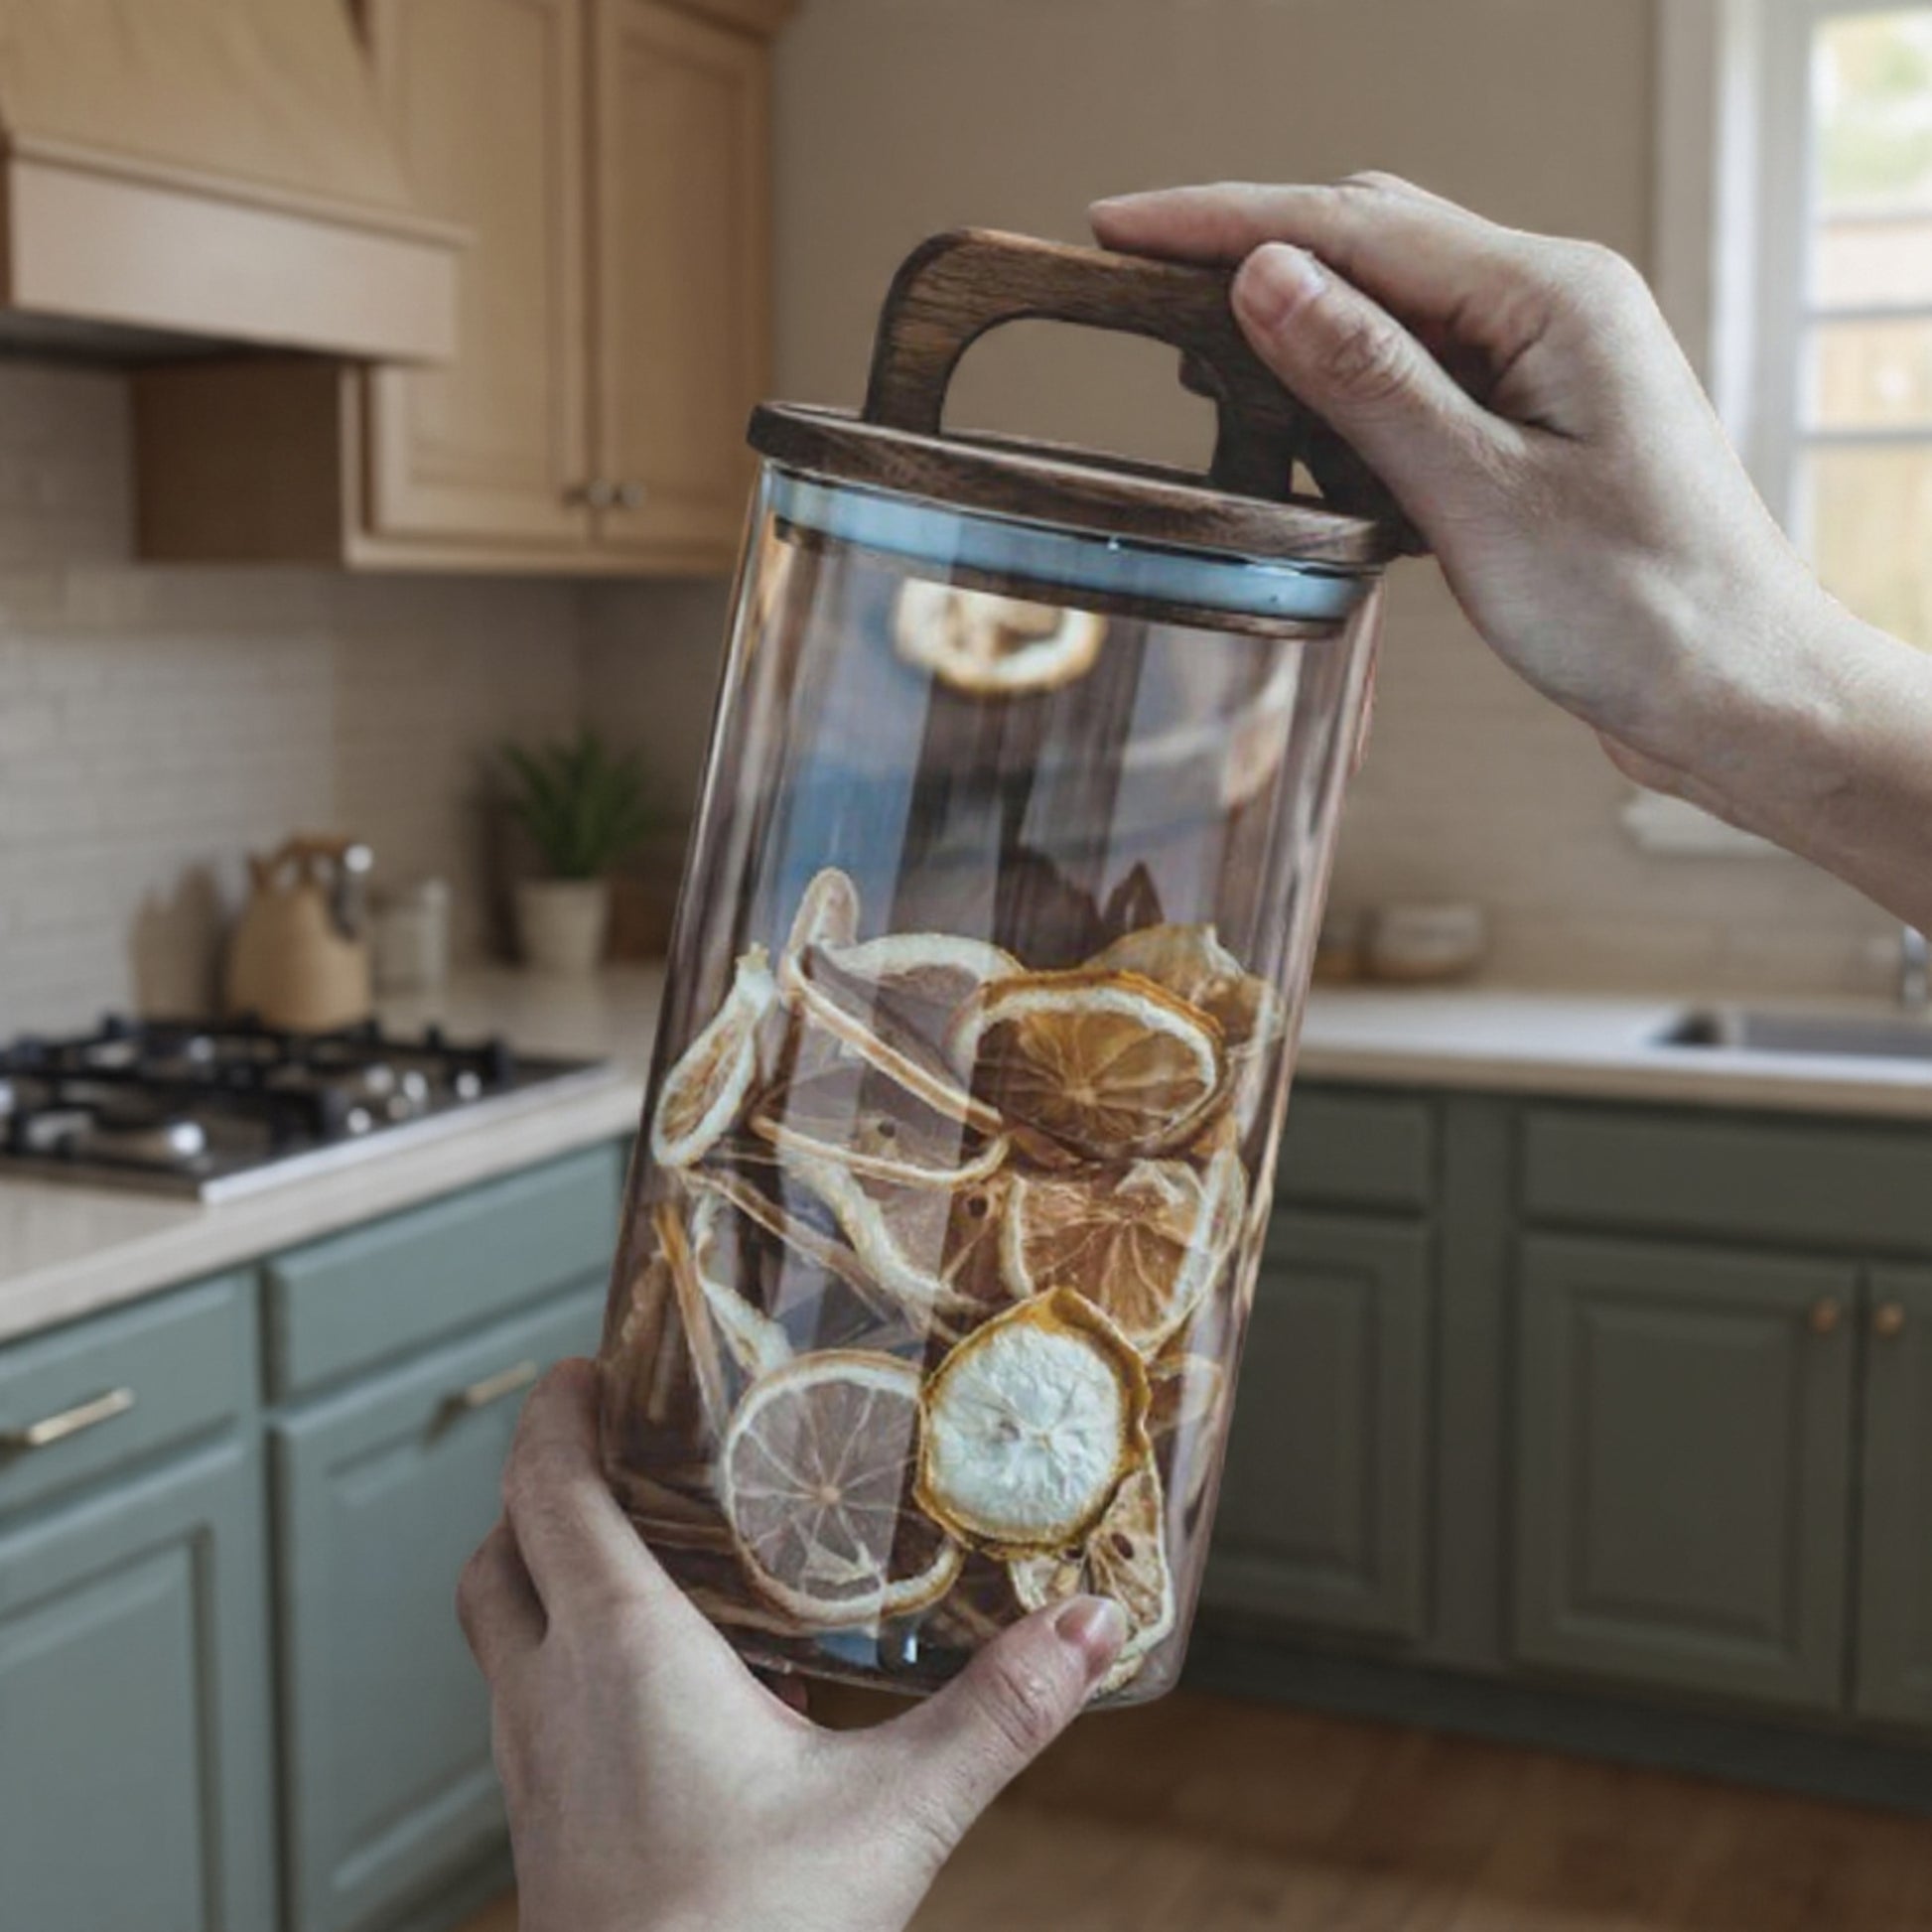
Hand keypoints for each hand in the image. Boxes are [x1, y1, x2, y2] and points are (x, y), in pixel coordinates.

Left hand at [457, 1361, 1124, 1931]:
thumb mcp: (894, 1814)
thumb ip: (995, 1714)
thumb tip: (1085, 1629)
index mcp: (618, 1648)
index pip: (546, 1488)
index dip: (555, 1414)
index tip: (587, 1368)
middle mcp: (551, 1693)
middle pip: (500, 1549)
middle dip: (540, 1485)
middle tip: (610, 1446)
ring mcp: (534, 1768)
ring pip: (502, 1630)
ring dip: (545, 1572)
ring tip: (638, 1552)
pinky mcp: (546, 1831)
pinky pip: (531, 1705)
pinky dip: (568, 1661)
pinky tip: (669, 1696)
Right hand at [1090, 176, 1836, 797]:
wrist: (1736, 694)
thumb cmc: (1638, 605)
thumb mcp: (1479, 493)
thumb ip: (1368, 378)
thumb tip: (1265, 275)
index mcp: (1551, 296)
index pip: (1354, 224)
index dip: (1224, 221)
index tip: (1119, 227)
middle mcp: (1551, 307)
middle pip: (1368, 245)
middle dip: (1249, 261)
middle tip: (1137, 296)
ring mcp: (1544, 366)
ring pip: (1386, 315)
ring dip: (1293, 338)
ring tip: (1199, 375)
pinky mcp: (1532, 427)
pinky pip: (1414, 384)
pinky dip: (1341, 403)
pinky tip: (1296, 440)